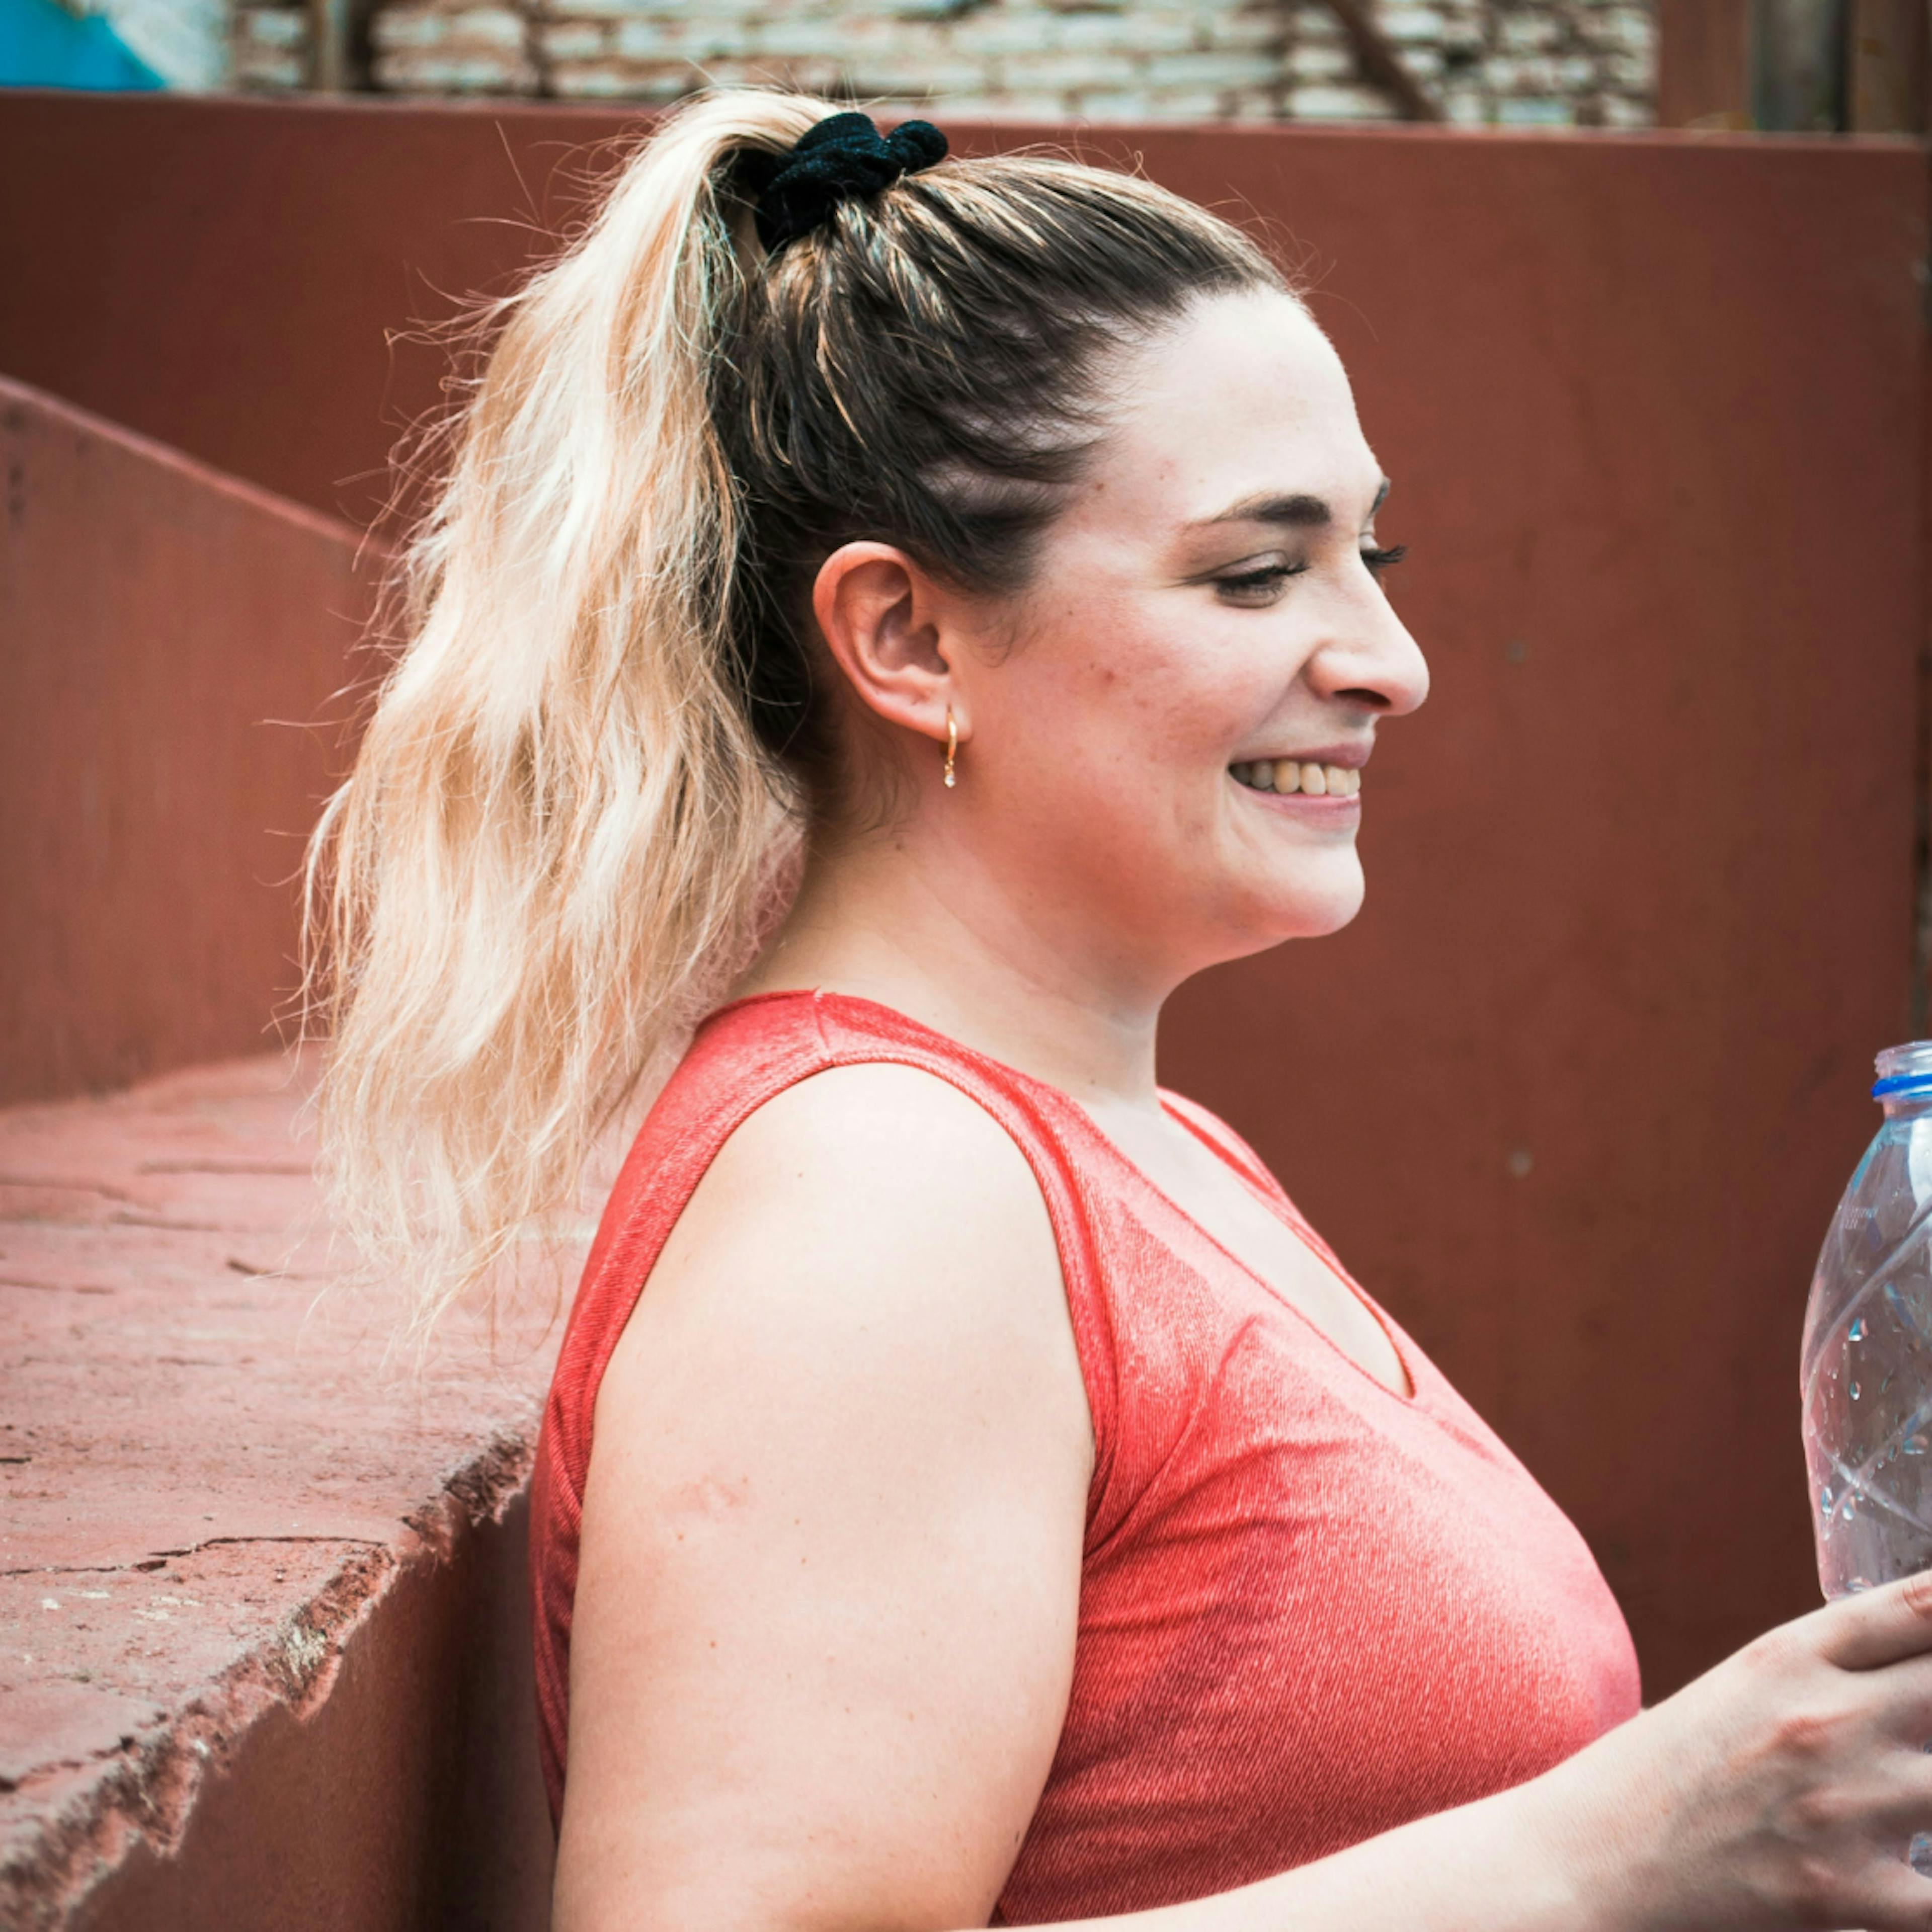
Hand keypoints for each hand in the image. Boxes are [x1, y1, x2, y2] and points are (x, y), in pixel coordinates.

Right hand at [1541, 1571, 1931, 1930]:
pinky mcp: (1845, 1892)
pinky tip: (1912, 1879)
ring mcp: (1841, 1805)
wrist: (1589, 1857)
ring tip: (1901, 1804)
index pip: (1918, 1609)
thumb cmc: (1663, 1774)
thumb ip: (1831, 1677)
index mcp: (1789, 1657)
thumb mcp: (1740, 1690)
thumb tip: (1921, 1681)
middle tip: (1919, 1734)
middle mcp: (1824, 1719)